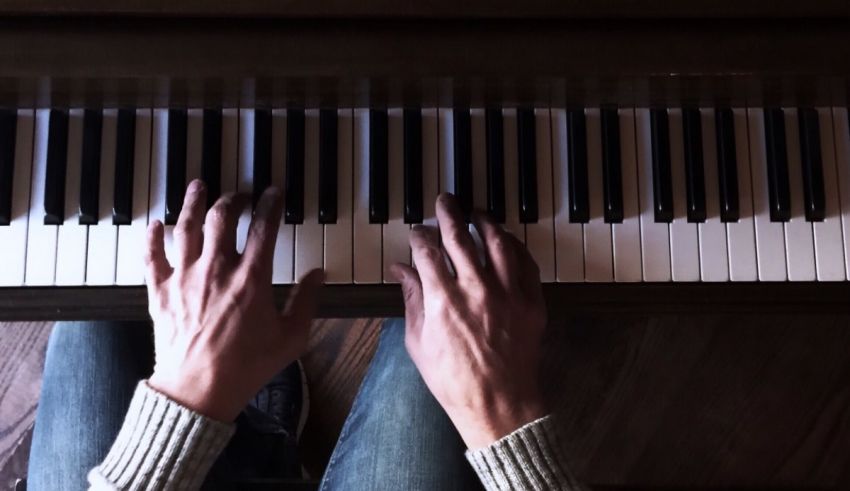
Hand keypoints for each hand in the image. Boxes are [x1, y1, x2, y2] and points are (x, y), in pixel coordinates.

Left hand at [144, 179, 322, 421]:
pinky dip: (152, 236)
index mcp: (251, 279)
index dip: (270, 204)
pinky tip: (155, 224)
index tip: (273, 193)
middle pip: (222, 217)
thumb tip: (317, 275)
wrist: (199, 390)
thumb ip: (305, 301)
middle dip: (232, 199)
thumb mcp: (291, 338)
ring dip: (193, 203)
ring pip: (186, 226)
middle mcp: (217, 269)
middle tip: (238, 195)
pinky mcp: (160, 292)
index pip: (264, 227)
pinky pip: (152, 255)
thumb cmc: (246, 367)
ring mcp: (185, 278)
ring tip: (198, 187)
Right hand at [391, 194, 546, 449]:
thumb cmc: (454, 380)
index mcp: (443, 301)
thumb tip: (401, 270)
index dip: (420, 235)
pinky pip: (525, 262)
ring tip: (477, 213)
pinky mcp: (531, 302)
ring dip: (485, 222)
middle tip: (446, 201)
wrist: (498, 403)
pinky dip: (514, 245)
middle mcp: (476, 291)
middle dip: (450, 213)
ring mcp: (507, 294)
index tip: (418, 231)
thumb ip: (411, 299)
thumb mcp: (419, 342)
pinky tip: (506, 239)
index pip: (428, 251)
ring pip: (497, 242)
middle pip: (461, 237)